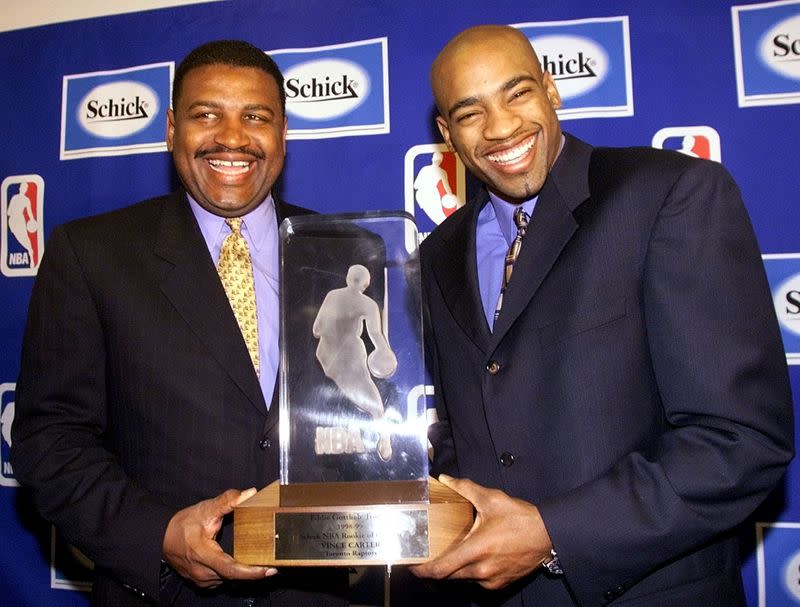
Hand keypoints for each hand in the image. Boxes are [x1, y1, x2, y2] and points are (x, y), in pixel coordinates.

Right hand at [163, 488, 276, 587]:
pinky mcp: (202, 582)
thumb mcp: (205, 509)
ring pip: (228, 579)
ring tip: (259, 560)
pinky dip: (234, 572)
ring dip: (243, 572)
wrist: (162, 538)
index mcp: (203, 555)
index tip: (270, 570)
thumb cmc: (183, 524)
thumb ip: (228, 501)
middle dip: (253, 570)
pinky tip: (242, 563)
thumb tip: (250, 493)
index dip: (251, 573)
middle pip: (233, 576)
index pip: (231, 569)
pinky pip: (222, 580)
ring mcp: (202, 580)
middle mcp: (203, 572)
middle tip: (273, 562)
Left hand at [410, 475, 552, 589]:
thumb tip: (445, 479)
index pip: (441, 570)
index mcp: (476, 550)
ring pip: (463, 579)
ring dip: (455, 569)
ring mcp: (491, 580)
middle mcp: (481, 570)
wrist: (548, 535)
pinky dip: (471, 571)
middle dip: (436, 569)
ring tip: (453, 552)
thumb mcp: (492, 499)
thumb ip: (465, 488)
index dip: (423, 571)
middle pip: (448, 577)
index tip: (412, 566)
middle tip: (428, 555)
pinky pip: (478, 581)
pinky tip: (474, 556)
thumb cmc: (520, 518)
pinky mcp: (500, 584)